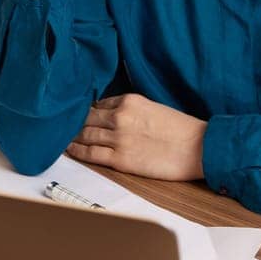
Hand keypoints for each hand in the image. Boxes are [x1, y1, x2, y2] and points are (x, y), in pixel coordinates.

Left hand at [67, 93, 207, 181]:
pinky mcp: (120, 159)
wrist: (198, 148)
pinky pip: (90, 153)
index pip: (99, 104)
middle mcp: (120, 116)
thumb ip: (132, 110)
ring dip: (72, 136)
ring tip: (62, 137)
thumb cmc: (181, 129)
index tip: (77, 114)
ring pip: (85, 135)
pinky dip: (76, 151)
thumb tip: (114, 115)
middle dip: (74, 122)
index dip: (86, 111)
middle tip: (62, 126)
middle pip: (87, 118)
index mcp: (129, 100)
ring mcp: (118, 138)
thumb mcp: (154, 108)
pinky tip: (69, 150)